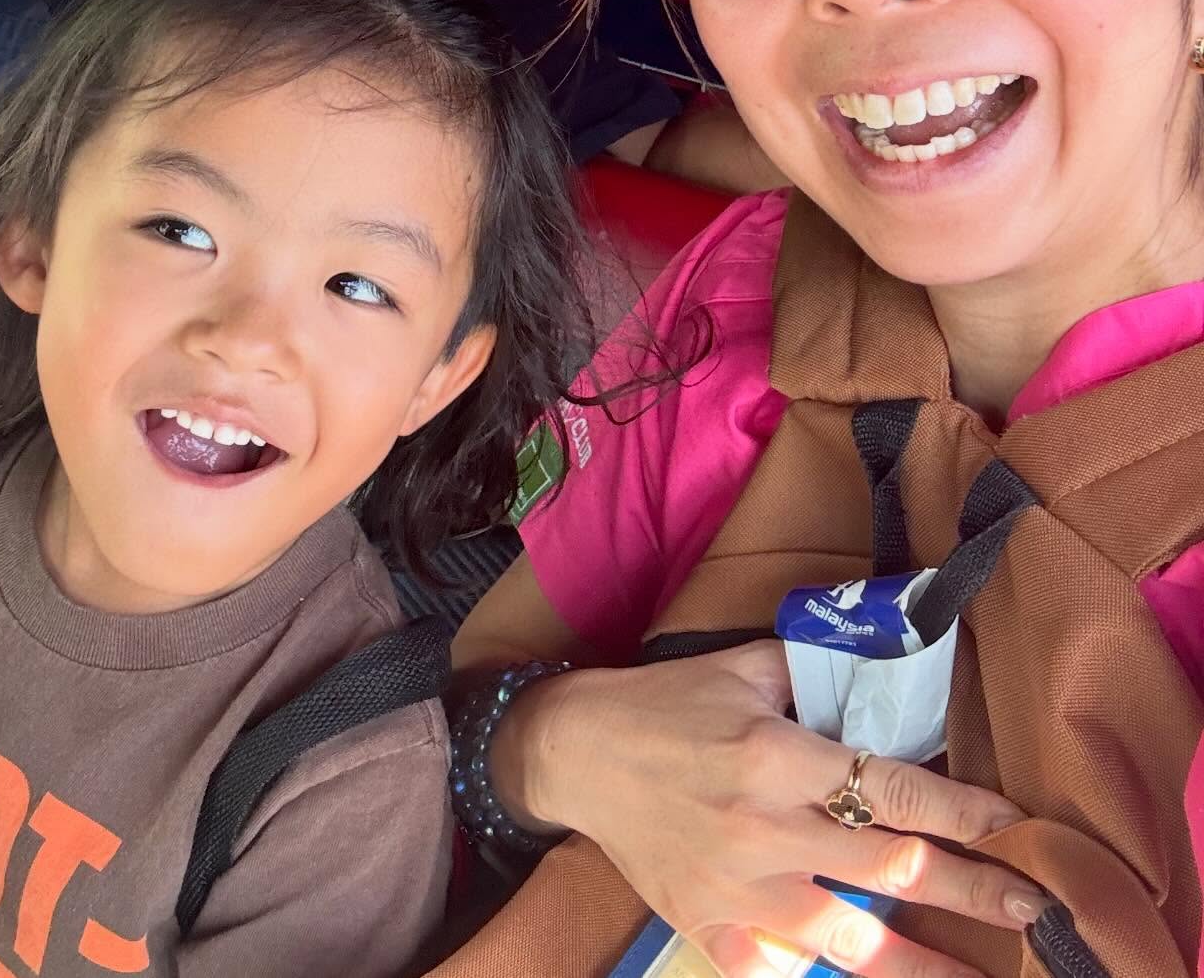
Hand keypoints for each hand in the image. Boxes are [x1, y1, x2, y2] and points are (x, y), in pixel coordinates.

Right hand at [521, 641, 1043, 976]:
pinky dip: (825, 973)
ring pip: (851, 940)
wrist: (577, 752)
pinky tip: (870, 975)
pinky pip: (783, 968)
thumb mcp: (741, 667)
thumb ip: (815, 673)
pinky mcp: (709, 928)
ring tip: (977, 977)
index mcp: (777, 755)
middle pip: (892, 869)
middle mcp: (765, 827)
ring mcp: (738, 889)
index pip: (894, 789)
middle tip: (1036, 910)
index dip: (963, 810)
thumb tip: (887, 668)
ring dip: (922, 962)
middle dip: (973, 889)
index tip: (1013, 824)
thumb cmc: (666, 702)